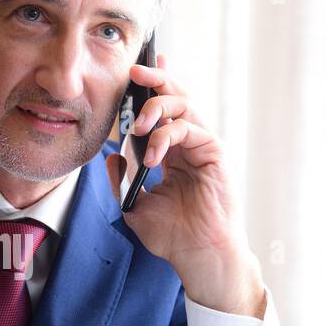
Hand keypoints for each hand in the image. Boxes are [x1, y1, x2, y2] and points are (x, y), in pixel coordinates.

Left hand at [105, 53, 265, 317]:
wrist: (196, 254)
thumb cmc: (172, 235)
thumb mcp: (133, 205)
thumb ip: (121, 180)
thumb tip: (111, 156)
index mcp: (172, 152)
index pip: (162, 110)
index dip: (152, 87)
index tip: (135, 71)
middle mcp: (189, 144)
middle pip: (176, 97)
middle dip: (156, 79)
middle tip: (135, 72)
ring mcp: (203, 146)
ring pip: (184, 105)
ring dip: (157, 107)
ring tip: (139, 126)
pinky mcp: (214, 153)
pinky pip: (189, 129)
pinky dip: (166, 137)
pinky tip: (152, 156)